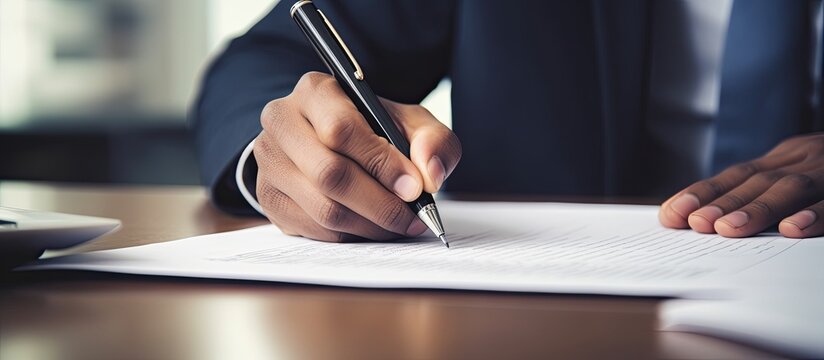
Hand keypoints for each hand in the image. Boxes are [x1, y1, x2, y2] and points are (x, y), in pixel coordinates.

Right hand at [253, 72, 460, 241]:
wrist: (333, 142)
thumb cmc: (375, 129)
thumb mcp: (411, 123)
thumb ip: (433, 141)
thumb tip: (430, 174)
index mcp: (315, 91)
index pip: (341, 130)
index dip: (382, 164)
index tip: (414, 188)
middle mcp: (282, 122)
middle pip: (329, 174)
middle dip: (379, 203)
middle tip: (411, 217)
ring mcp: (269, 162)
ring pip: (322, 208)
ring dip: (369, 225)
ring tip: (397, 224)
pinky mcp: (268, 197)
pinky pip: (313, 228)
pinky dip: (350, 234)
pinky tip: (370, 225)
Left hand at [659, 133, 823, 237]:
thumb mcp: (801, 174)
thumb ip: (764, 191)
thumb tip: (708, 219)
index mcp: (786, 158)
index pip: (736, 175)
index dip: (702, 192)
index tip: (671, 214)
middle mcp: (805, 158)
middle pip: (757, 180)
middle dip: (721, 202)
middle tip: (694, 224)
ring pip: (792, 187)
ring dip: (758, 209)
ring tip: (727, 230)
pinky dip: (818, 215)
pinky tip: (795, 230)